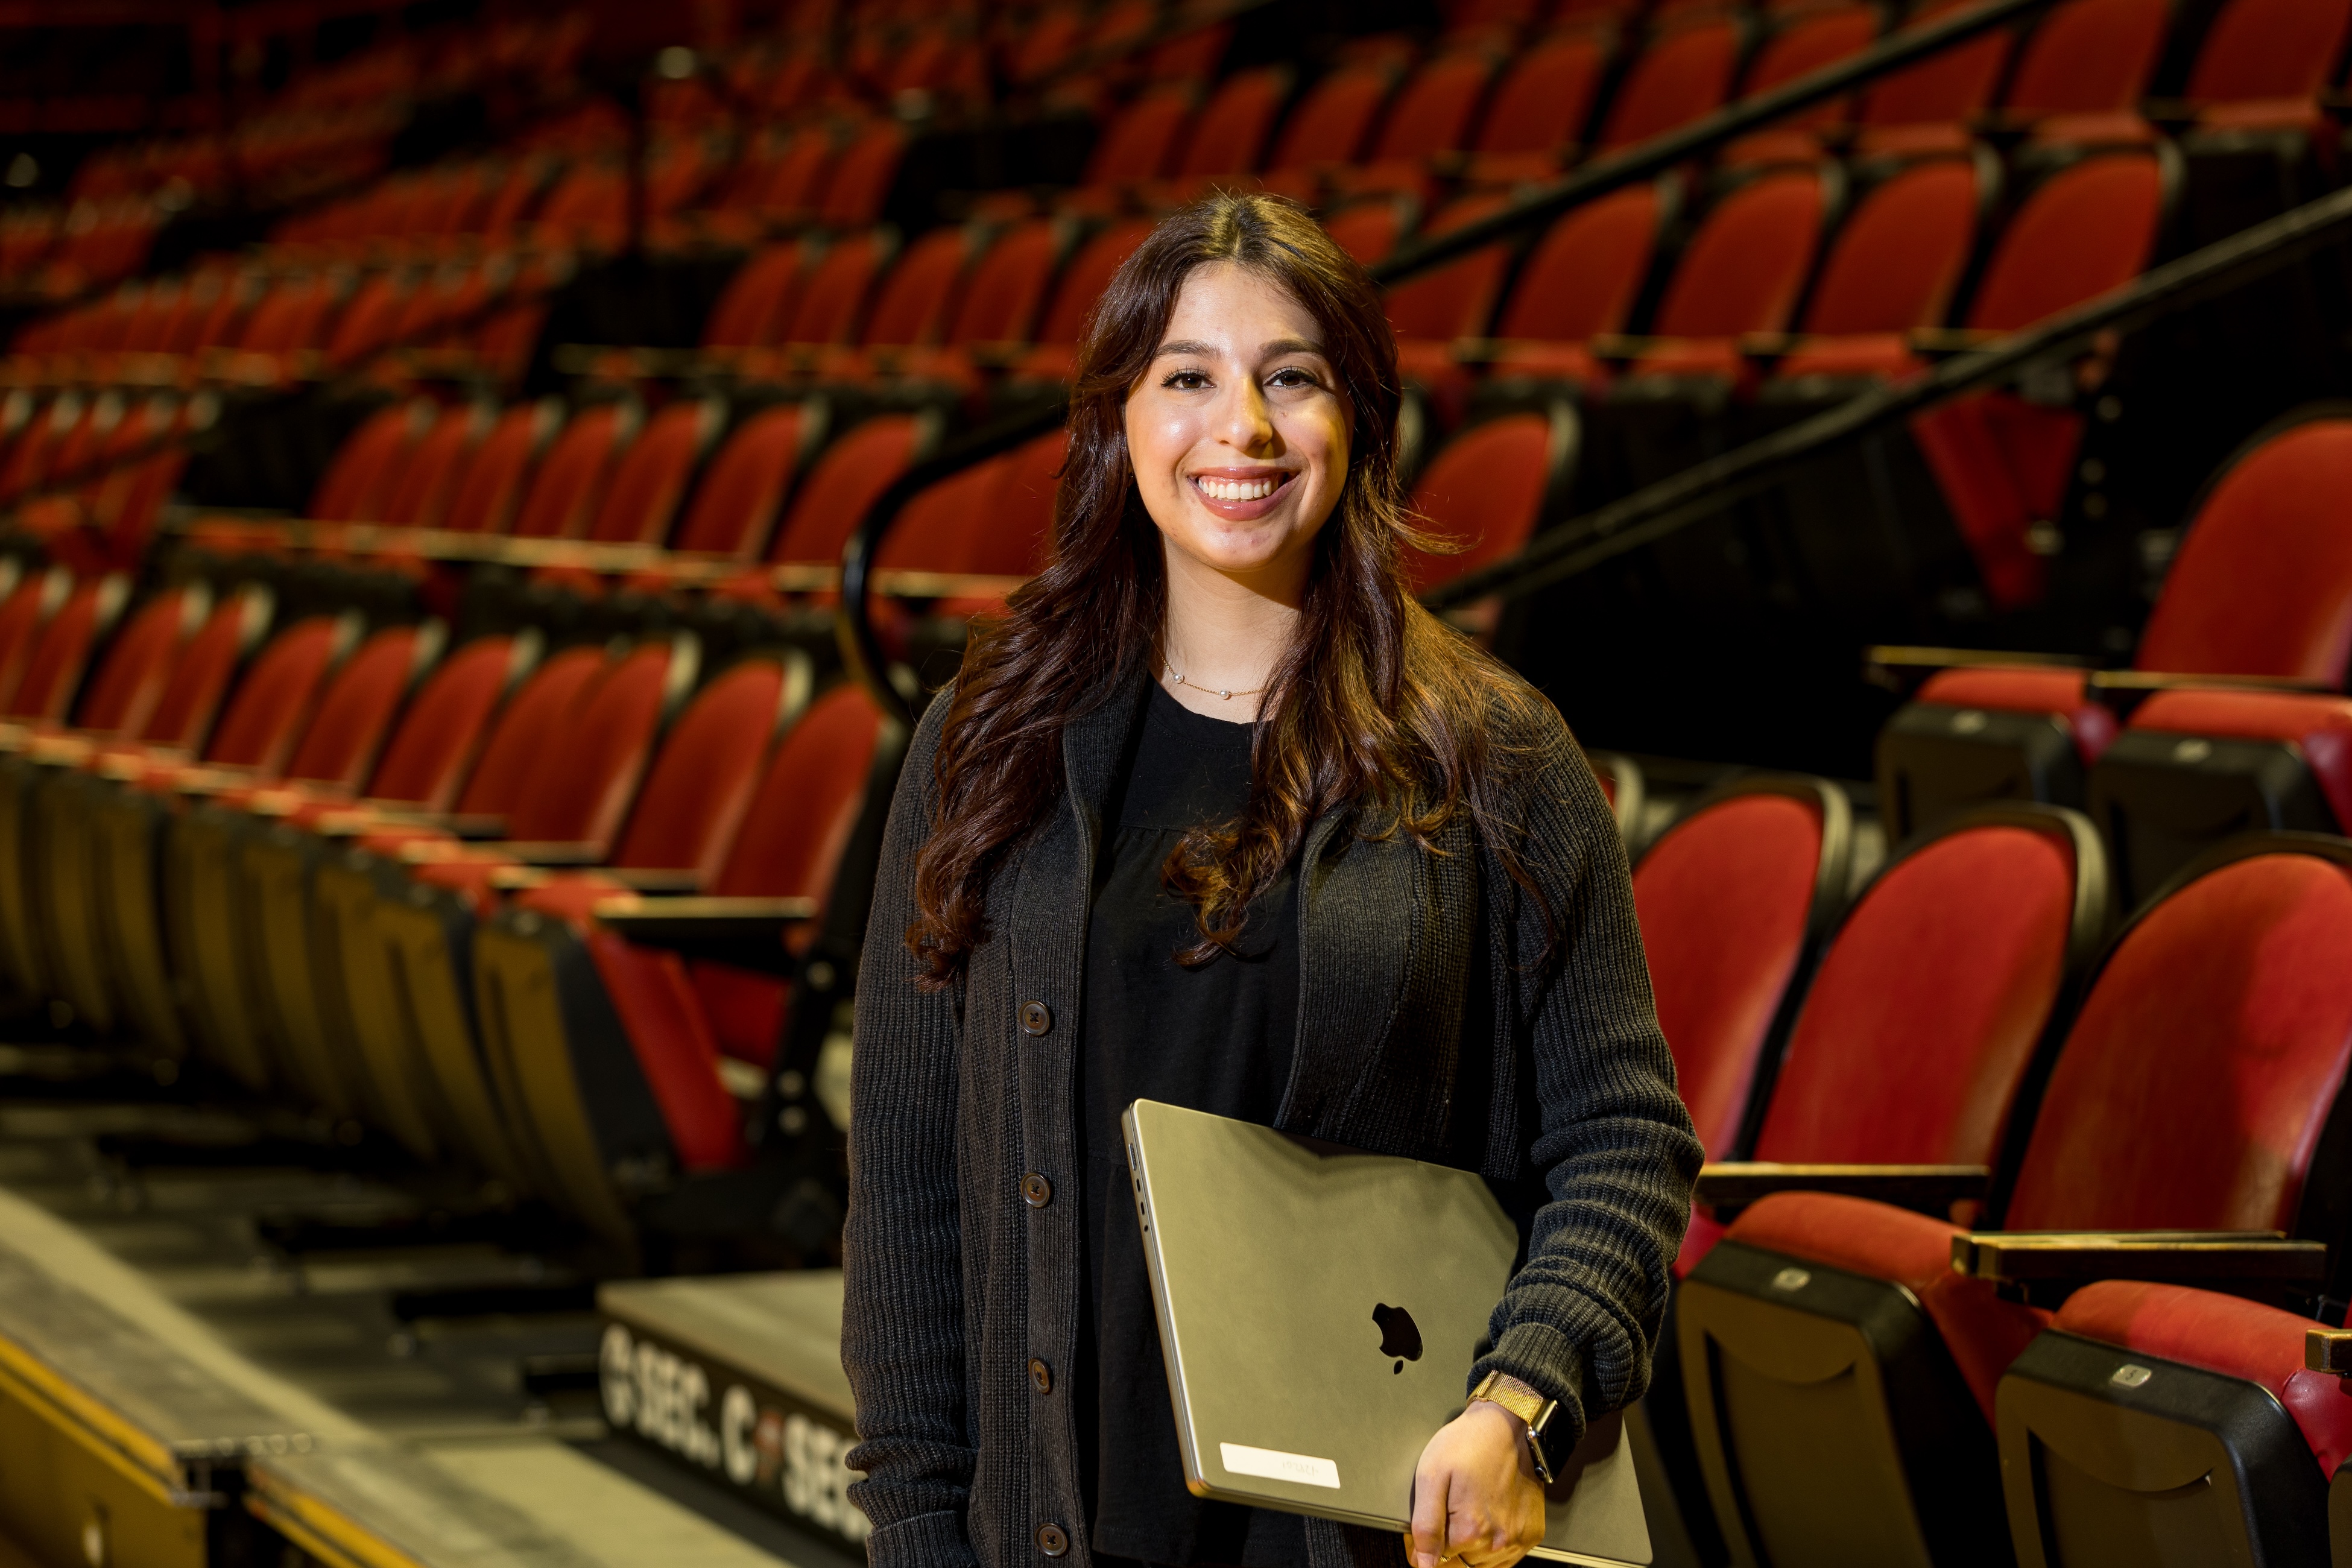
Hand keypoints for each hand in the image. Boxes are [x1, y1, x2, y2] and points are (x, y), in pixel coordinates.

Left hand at [1405, 1398, 1547, 1567]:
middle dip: (1449, 1543)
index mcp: (1470, 1530)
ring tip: (1470, 1508)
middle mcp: (1497, 1542)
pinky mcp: (1531, 1535)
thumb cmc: (1470, 1444)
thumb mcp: (1432, 1476)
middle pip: (1460, 1564)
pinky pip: (1504, 1558)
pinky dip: (1492, 1545)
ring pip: (1481, 1563)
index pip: (1437, 1561)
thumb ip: (1426, 1527)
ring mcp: (1517, 1540)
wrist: (1509, 1426)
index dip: (1428, 1542)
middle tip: (1449, 1508)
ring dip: (1471, 1546)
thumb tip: (1423, 1565)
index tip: (1430, 1520)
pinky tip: (1488, 1517)